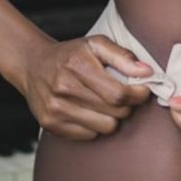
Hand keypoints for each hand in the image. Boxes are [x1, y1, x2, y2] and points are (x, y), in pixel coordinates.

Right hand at [21, 33, 154, 140]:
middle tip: (124, 94)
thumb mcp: (96, 44)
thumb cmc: (71, 54)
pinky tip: (90, 110)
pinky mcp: (50, 125)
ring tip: (105, 102)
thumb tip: (147, 71)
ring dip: (112, 117)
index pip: (118, 93)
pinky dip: (95, 125)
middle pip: (114, 112)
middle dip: (127, 105)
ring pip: (105, 127)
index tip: (143, 90)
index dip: (137, 94)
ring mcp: (56, 110)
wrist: (33, 65)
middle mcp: (64, 89)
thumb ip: (123, 56)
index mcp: (78, 66)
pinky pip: (89, 136)